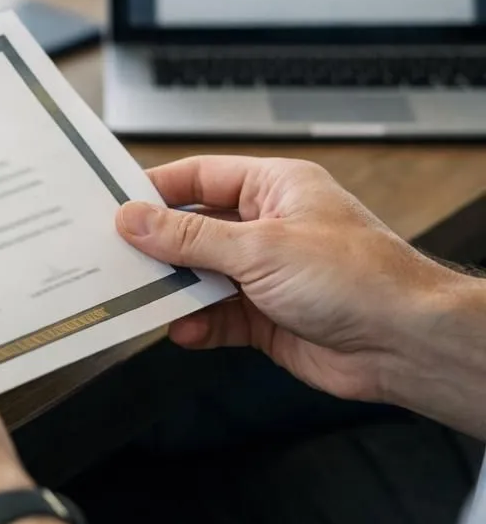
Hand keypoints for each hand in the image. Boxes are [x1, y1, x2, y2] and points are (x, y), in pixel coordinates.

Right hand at [117, 155, 485, 435]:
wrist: (408, 345)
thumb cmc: (360, 279)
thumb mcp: (259, 247)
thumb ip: (189, 237)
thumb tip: (134, 219)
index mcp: (275, 188)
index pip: (200, 177)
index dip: (156, 190)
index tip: (114, 205)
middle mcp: (270, 227)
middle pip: (195, 228)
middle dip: (158, 244)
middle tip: (115, 253)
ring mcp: (268, 274)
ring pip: (200, 275)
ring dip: (174, 288)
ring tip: (140, 293)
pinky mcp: (267, 318)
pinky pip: (216, 316)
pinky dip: (196, 323)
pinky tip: (181, 328)